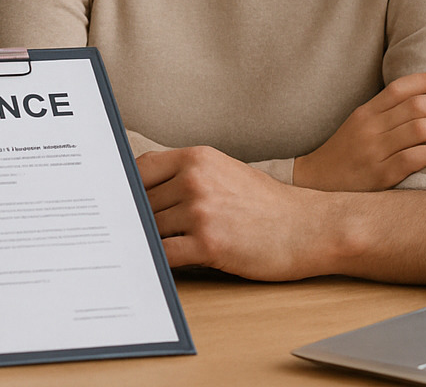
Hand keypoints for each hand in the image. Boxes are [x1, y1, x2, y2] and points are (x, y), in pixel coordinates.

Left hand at [138, 146, 331, 280]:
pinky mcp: (209, 244)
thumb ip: (186, 176)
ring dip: (146, 242)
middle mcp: (195, 180)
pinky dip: (157, 262)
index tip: (117, 202)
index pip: (140, 169)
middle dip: (135, 220)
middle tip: (121, 235)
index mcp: (197, 158)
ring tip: (140, 253)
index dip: (125, 188)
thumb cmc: (268, 204)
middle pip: (141, 202)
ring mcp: (201, 211)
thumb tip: (145, 191)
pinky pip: (165, 255)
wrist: (309, 227)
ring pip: (150, 229)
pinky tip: (158, 266)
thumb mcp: (225, 172)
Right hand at [292, 71, 425, 191]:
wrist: (316, 185)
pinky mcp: (380, 175)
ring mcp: (374, 150)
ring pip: (421, 129)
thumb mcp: (360, 128)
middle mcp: (370, 126)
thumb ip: (387, 116)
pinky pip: (416, 158)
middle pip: (418, 106)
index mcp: (366, 111)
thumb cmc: (346, 157)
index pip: (402, 87)